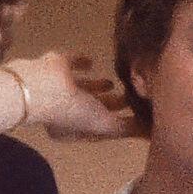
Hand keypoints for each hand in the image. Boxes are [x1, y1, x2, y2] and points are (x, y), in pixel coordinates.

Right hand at [4, 52, 137, 142]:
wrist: (40, 86)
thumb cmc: (71, 112)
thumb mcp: (104, 125)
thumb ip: (126, 128)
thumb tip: (151, 133)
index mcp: (73, 129)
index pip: (99, 128)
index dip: (115, 122)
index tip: (134, 115)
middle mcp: (65, 110)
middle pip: (92, 108)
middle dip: (109, 104)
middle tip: (130, 97)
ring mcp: (59, 86)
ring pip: (82, 88)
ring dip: (96, 86)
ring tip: (113, 82)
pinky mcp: (55, 65)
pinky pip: (71, 63)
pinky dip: (81, 62)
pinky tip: (92, 60)